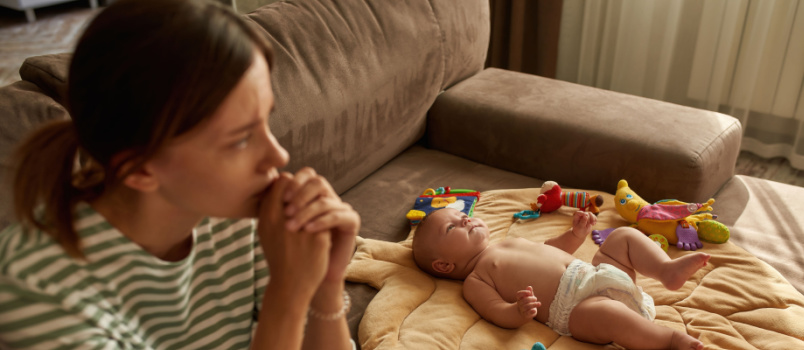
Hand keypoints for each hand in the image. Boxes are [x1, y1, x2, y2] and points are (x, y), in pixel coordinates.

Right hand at [256, 173, 330, 298]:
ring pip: (318, 199)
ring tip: (320, 212)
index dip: (292, 183)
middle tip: (311, 198)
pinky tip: (327, 228)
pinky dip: (327, 220)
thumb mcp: (265, 231)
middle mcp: (282, 219)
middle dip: (308, 190)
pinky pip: (328, 217)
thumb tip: (278, 185)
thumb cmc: (279, 256)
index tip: (297, 193)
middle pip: (300, 186)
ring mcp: (301, 227)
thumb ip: (270, 208)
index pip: (283, 181)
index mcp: (268, 215)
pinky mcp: (319, 238)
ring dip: (319, 204)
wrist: (290, 285)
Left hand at [282, 167, 359, 281]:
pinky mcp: (351, 222)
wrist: (307, 277)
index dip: (293, 182)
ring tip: (292, 226)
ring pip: (325, 200)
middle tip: (286, 211)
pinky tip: (308, 230)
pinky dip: (321, 222)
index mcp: (312, 195)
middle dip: (300, 194)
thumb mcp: (279, 225)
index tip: (280, 198)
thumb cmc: (290, 250)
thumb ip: (275, 204)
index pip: (306, 175)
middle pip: (317, 181)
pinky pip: (337, 215)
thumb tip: (268, 183)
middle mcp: (328, 198)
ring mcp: (340, 209)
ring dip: (307, 211)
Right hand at [516, 286, 540, 319]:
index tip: (529, 292)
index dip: (523, 292)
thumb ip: (529, 292)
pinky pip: (527, 313)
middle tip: (535, 298)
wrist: (526, 312)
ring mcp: (522, 309)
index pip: (518, 294)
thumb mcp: (529, 296)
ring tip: (539, 303)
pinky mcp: (526, 315)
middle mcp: (519, 304)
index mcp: (519, 298)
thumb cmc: (528, 302)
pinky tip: (534, 310)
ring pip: (526, 306)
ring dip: (533, 304)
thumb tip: (529, 287)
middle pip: (524, 300)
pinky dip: (531, 311)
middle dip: (531, 298)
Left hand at [571, 210, 596, 238]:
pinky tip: (594, 224)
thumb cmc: (578, 231)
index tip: (586, 215)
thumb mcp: (580, 227)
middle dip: (590, 218)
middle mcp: (581, 216)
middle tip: (591, 223)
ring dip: (593, 218)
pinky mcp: (589, 219)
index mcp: (576, 217)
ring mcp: (585, 217)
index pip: (578, 213)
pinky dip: (595, 220)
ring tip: (592, 224)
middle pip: (586, 213)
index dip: (582, 213)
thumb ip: (583, 221)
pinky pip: (593, 216)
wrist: (580, 234)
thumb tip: (586, 215)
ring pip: (590, 214)